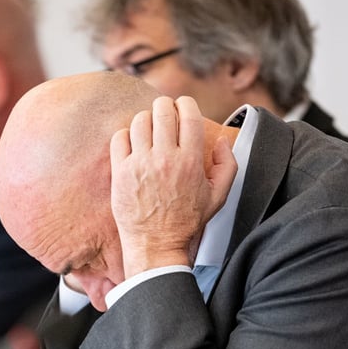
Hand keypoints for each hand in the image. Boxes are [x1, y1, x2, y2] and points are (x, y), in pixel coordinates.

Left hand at [109, 96, 236, 276]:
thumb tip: (222, 142)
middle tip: (165, 114)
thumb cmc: (186, 222)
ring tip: (149, 130)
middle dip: (165, 106)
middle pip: (162, 110)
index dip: (185, 103)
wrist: (156, 244)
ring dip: (146, 120)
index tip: (183, 106)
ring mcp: (141, 164)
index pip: (188, 114)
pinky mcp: (121, 172)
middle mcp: (166, 158)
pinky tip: (133, 144)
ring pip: (141, 120)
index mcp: (191, 161)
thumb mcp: (218, 197)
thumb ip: (228, 166)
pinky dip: (126, 135)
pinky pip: (120, 137)